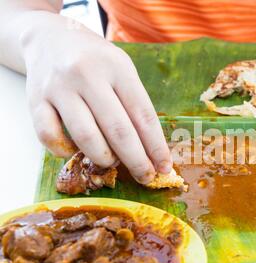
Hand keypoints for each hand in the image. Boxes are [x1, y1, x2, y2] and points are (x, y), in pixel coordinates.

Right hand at [22, 12, 171, 184]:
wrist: (51, 38)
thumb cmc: (96, 60)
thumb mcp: (122, 70)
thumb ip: (134, 104)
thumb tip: (151, 149)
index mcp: (117, 68)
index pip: (143, 115)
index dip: (156, 146)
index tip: (164, 166)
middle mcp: (87, 75)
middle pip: (118, 130)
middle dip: (136, 161)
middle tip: (146, 177)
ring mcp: (59, 88)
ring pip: (86, 137)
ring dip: (104, 158)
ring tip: (112, 162)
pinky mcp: (36, 100)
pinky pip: (49, 136)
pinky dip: (65, 151)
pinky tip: (76, 151)